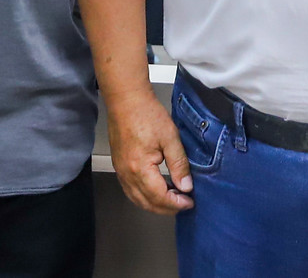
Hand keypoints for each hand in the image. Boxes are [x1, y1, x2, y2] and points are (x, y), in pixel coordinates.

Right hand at [107, 92, 193, 214]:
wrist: (126, 100)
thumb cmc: (146, 114)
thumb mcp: (170, 138)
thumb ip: (179, 164)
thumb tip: (186, 186)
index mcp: (139, 168)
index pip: (159, 197)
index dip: (176, 203)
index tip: (189, 202)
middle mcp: (126, 174)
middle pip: (147, 203)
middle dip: (167, 208)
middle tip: (183, 204)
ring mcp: (120, 171)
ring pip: (137, 199)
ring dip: (155, 204)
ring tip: (172, 199)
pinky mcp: (119, 166)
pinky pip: (130, 190)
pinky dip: (144, 196)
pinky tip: (156, 191)